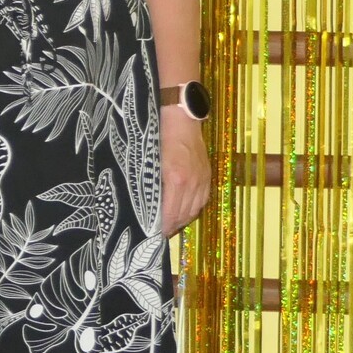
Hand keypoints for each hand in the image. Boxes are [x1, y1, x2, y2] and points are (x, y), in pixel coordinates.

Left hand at [161, 112, 211, 235]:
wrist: (180, 117)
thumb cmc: (158, 135)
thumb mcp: (149, 161)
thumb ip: (149, 185)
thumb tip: (145, 206)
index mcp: (176, 179)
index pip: (170, 214)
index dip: (162, 228)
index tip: (152, 235)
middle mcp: (192, 182)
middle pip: (183, 216)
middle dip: (171, 228)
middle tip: (158, 233)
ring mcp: (202, 179)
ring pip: (194, 210)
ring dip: (182, 221)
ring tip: (170, 226)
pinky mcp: (207, 175)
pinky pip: (202, 200)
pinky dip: (192, 210)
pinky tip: (183, 212)